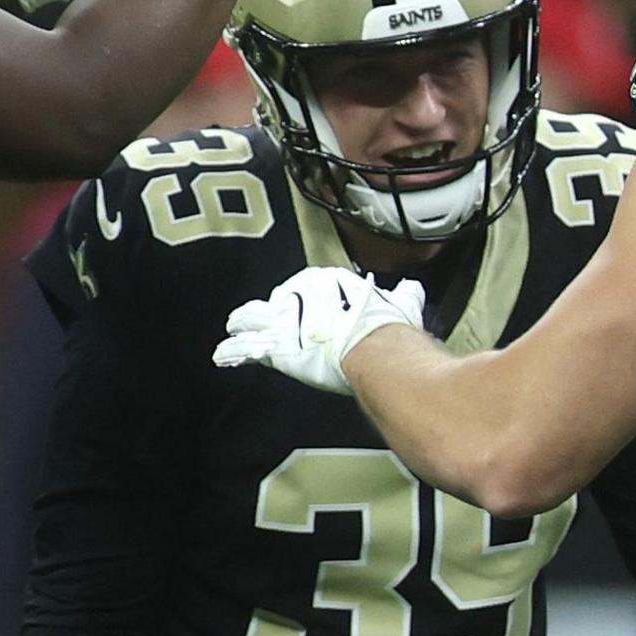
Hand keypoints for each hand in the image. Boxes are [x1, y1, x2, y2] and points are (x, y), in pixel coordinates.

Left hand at [213, 266, 426, 395]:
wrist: (374, 346)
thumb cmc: (387, 326)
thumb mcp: (400, 304)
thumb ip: (403, 296)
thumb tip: (412, 289)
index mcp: (327, 280)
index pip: (309, 288)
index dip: (305, 303)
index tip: (306, 312)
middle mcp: (300, 293)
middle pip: (279, 301)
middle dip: (274, 313)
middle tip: (270, 323)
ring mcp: (283, 320)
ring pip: (254, 318)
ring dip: (243, 325)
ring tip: (233, 329)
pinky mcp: (273, 346)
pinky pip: (245, 347)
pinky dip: (233, 352)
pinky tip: (222, 356)